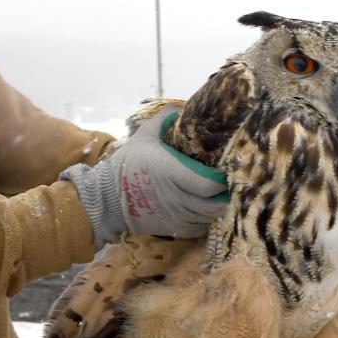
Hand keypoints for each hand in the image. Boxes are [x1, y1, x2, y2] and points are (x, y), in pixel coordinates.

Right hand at [60, 107, 228, 246]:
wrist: (107, 197)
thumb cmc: (128, 164)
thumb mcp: (144, 136)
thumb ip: (164, 120)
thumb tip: (181, 108)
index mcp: (171, 172)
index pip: (208, 184)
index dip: (223, 179)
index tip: (228, 169)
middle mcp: (177, 197)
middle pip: (216, 204)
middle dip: (227, 195)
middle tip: (231, 183)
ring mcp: (177, 216)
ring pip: (210, 217)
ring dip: (218, 207)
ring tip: (220, 194)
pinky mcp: (174, 229)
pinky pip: (200, 228)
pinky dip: (206, 220)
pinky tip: (204, 208)